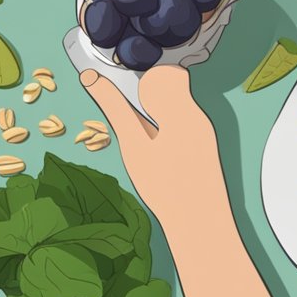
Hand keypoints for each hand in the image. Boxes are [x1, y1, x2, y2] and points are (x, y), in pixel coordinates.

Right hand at [80, 65, 282, 296]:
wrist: (201, 225)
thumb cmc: (165, 186)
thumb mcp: (133, 145)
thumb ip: (114, 108)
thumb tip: (91, 77)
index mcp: (182, 108)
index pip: (165, 71)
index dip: (142, 77)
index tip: (121, 89)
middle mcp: (197, 114)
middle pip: (170, 85)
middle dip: (144, 95)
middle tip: (127, 119)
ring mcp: (204, 129)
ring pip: (176, 105)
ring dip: (154, 113)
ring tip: (141, 141)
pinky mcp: (205, 143)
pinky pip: (183, 122)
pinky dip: (165, 128)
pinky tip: (157, 153)